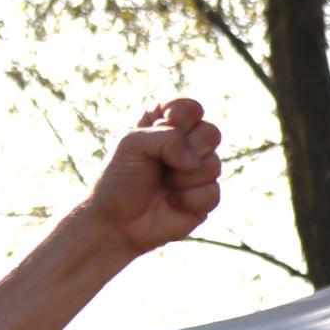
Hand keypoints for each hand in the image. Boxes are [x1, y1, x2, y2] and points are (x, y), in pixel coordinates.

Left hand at [85, 98, 221, 256]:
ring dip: (183, 178)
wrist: (116, 222)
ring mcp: (197, 172)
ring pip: (214, 164)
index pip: (191, 108)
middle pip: (211, 133)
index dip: (180, 117)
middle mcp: (186, 145)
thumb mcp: (130, 144)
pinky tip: (172, 203)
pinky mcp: (204, 198)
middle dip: (187, 149)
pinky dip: (188, 199)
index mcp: (165, 125)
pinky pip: (213, 192)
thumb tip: (194, 160)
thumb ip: (166, 137)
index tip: (159, 128)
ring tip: (163, 185)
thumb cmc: (119, 178)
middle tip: (163, 162)